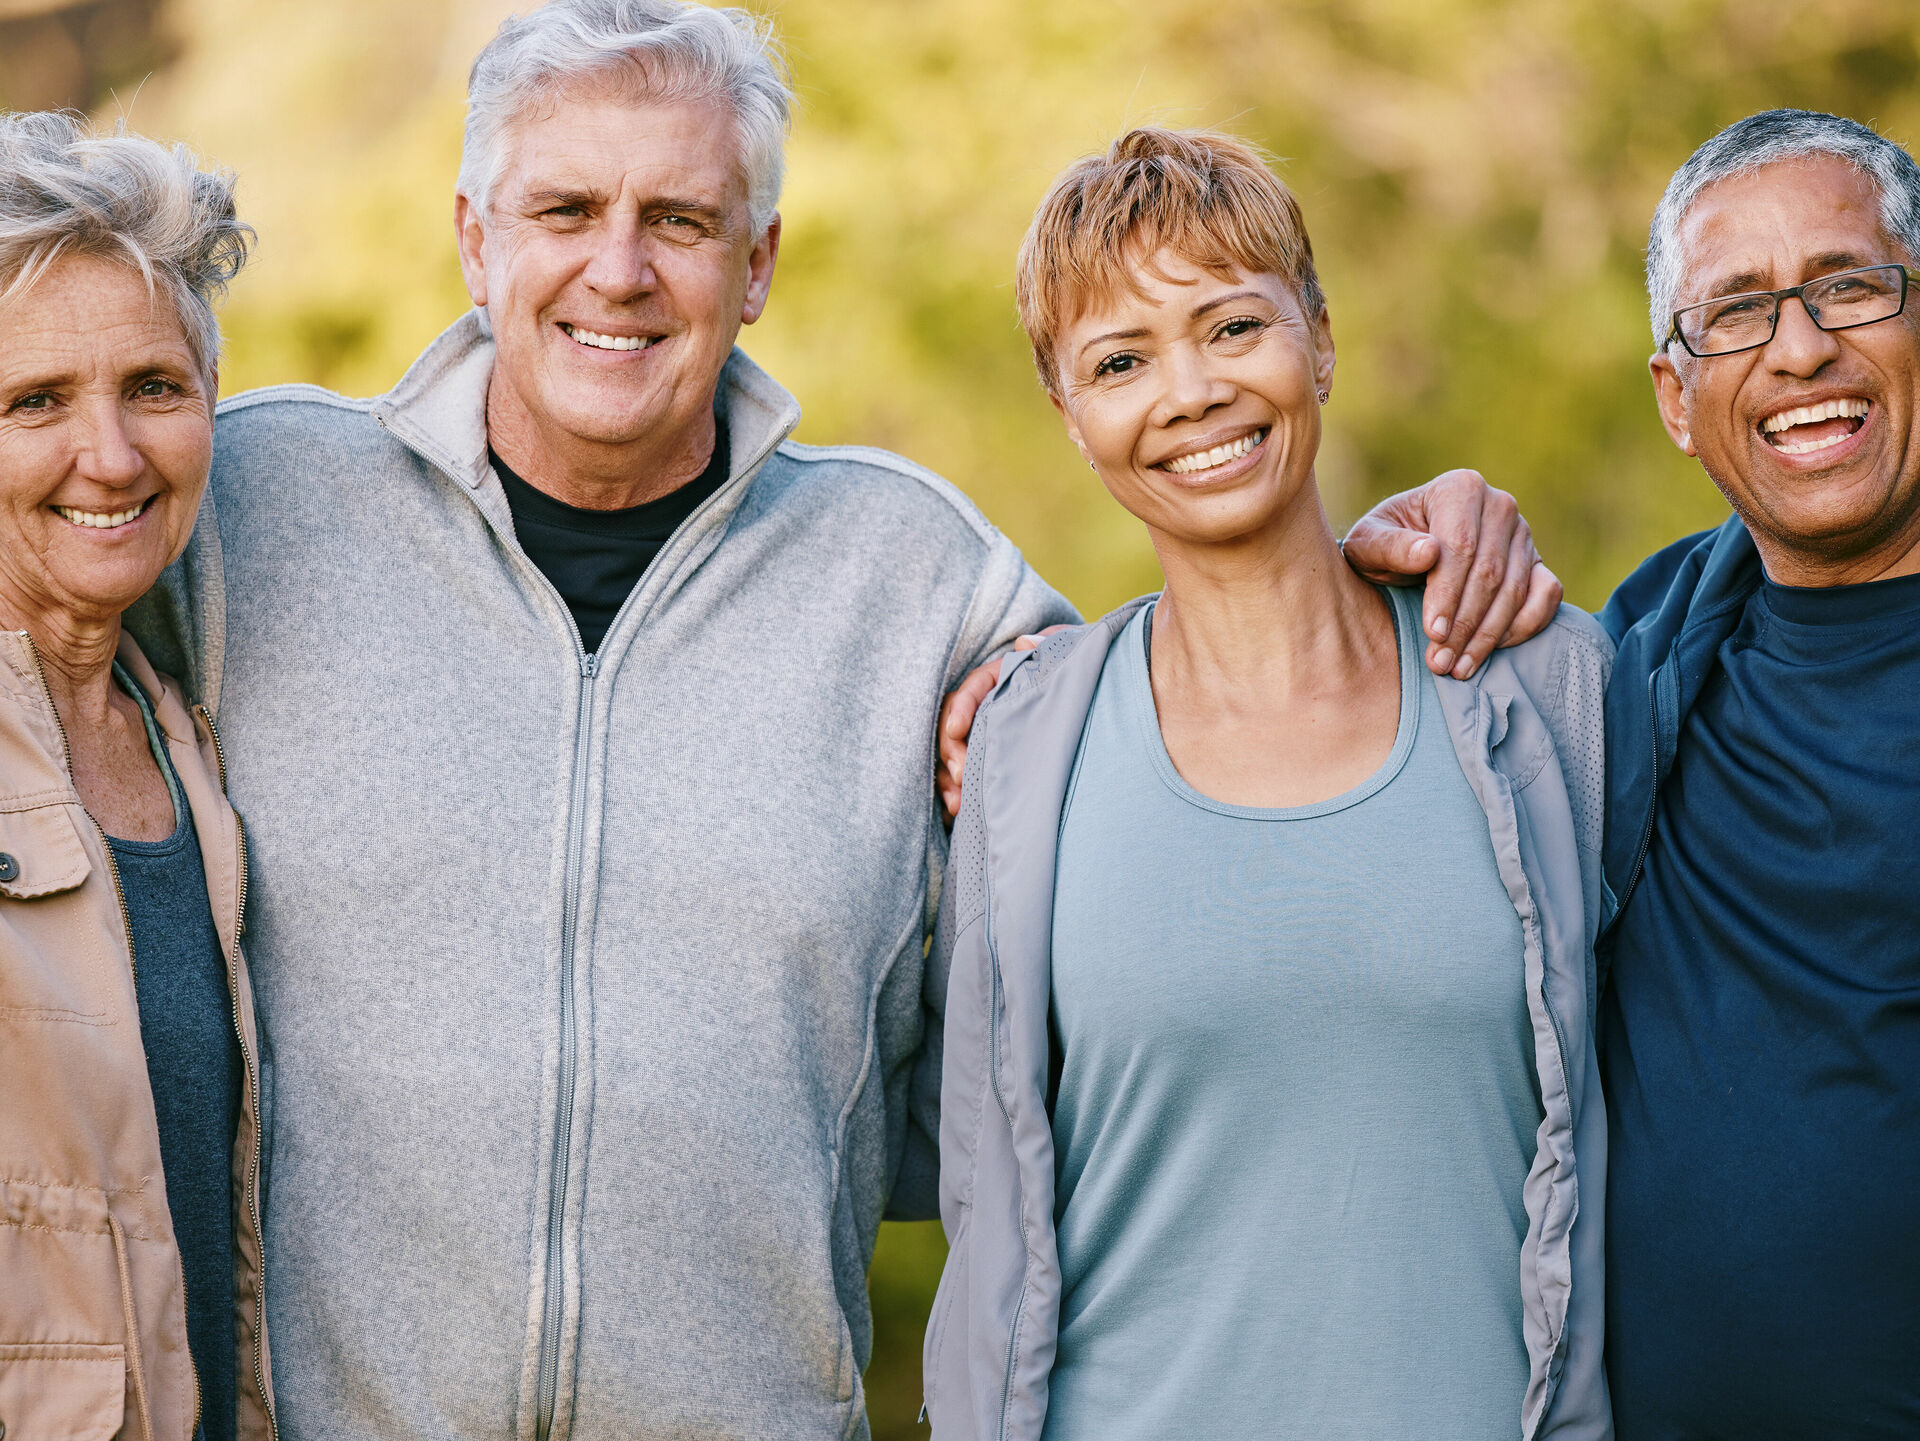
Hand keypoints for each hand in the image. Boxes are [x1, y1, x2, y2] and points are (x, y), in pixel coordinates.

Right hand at [937, 627, 1067, 823]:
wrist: (1105, 702)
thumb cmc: (1083, 678)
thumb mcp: (1073, 655)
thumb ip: (1054, 646)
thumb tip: (1026, 643)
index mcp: (1006, 678)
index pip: (975, 686)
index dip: (962, 706)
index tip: (956, 729)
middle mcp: (990, 706)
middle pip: (955, 723)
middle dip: (952, 750)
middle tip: (963, 774)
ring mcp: (987, 735)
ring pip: (952, 753)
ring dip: (950, 777)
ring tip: (958, 802)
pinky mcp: (988, 761)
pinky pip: (959, 776)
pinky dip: (954, 793)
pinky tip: (957, 811)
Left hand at [1341, 468, 1562, 679]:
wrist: (1406, 549)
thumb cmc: (1383, 545)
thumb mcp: (1368, 543)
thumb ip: (1390, 546)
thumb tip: (1428, 552)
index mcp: (1460, 488)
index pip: (1461, 547)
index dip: (1448, 593)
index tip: (1433, 631)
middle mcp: (1499, 505)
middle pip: (1490, 573)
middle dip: (1465, 624)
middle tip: (1441, 661)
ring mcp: (1523, 533)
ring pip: (1516, 590)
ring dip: (1488, 635)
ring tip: (1458, 668)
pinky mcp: (1537, 561)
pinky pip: (1546, 595)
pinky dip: (1524, 626)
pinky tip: (1492, 650)